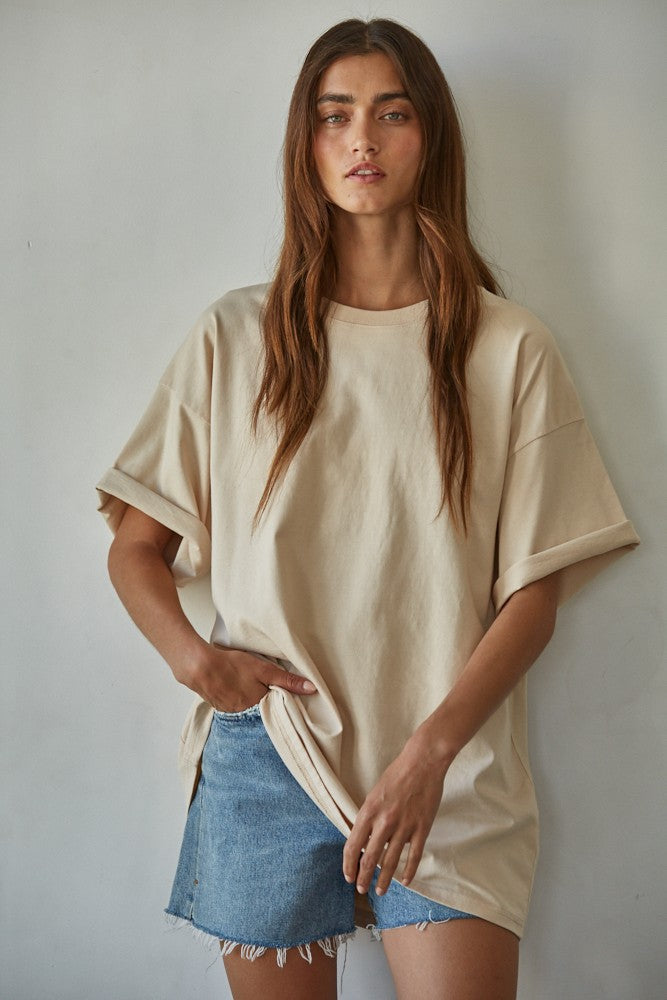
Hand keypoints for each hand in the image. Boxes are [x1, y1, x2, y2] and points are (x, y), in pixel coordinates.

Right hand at [175, 645, 316, 711]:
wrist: (199, 667)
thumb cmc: (233, 666)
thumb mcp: (264, 669)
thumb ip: (287, 680)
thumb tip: (312, 689)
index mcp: (260, 706)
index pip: (277, 709)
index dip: (283, 702)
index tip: (290, 699)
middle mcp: (246, 714)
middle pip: (263, 710)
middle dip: (268, 703)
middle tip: (270, 691)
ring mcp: (232, 712)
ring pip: (248, 709)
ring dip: (252, 702)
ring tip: (252, 689)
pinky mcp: (220, 707)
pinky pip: (235, 707)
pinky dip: (238, 700)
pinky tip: (237, 689)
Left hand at [343, 729, 448, 895]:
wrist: (422, 763)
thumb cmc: (396, 775)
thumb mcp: (374, 794)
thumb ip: (368, 817)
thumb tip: (363, 839)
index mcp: (368, 812)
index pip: (352, 846)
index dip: (348, 865)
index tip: (348, 876)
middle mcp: (384, 822)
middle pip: (369, 859)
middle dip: (363, 878)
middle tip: (360, 889)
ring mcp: (404, 826)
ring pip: (390, 862)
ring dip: (384, 880)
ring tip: (380, 891)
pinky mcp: (422, 828)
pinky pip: (414, 855)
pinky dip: (409, 871)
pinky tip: (405, 881)